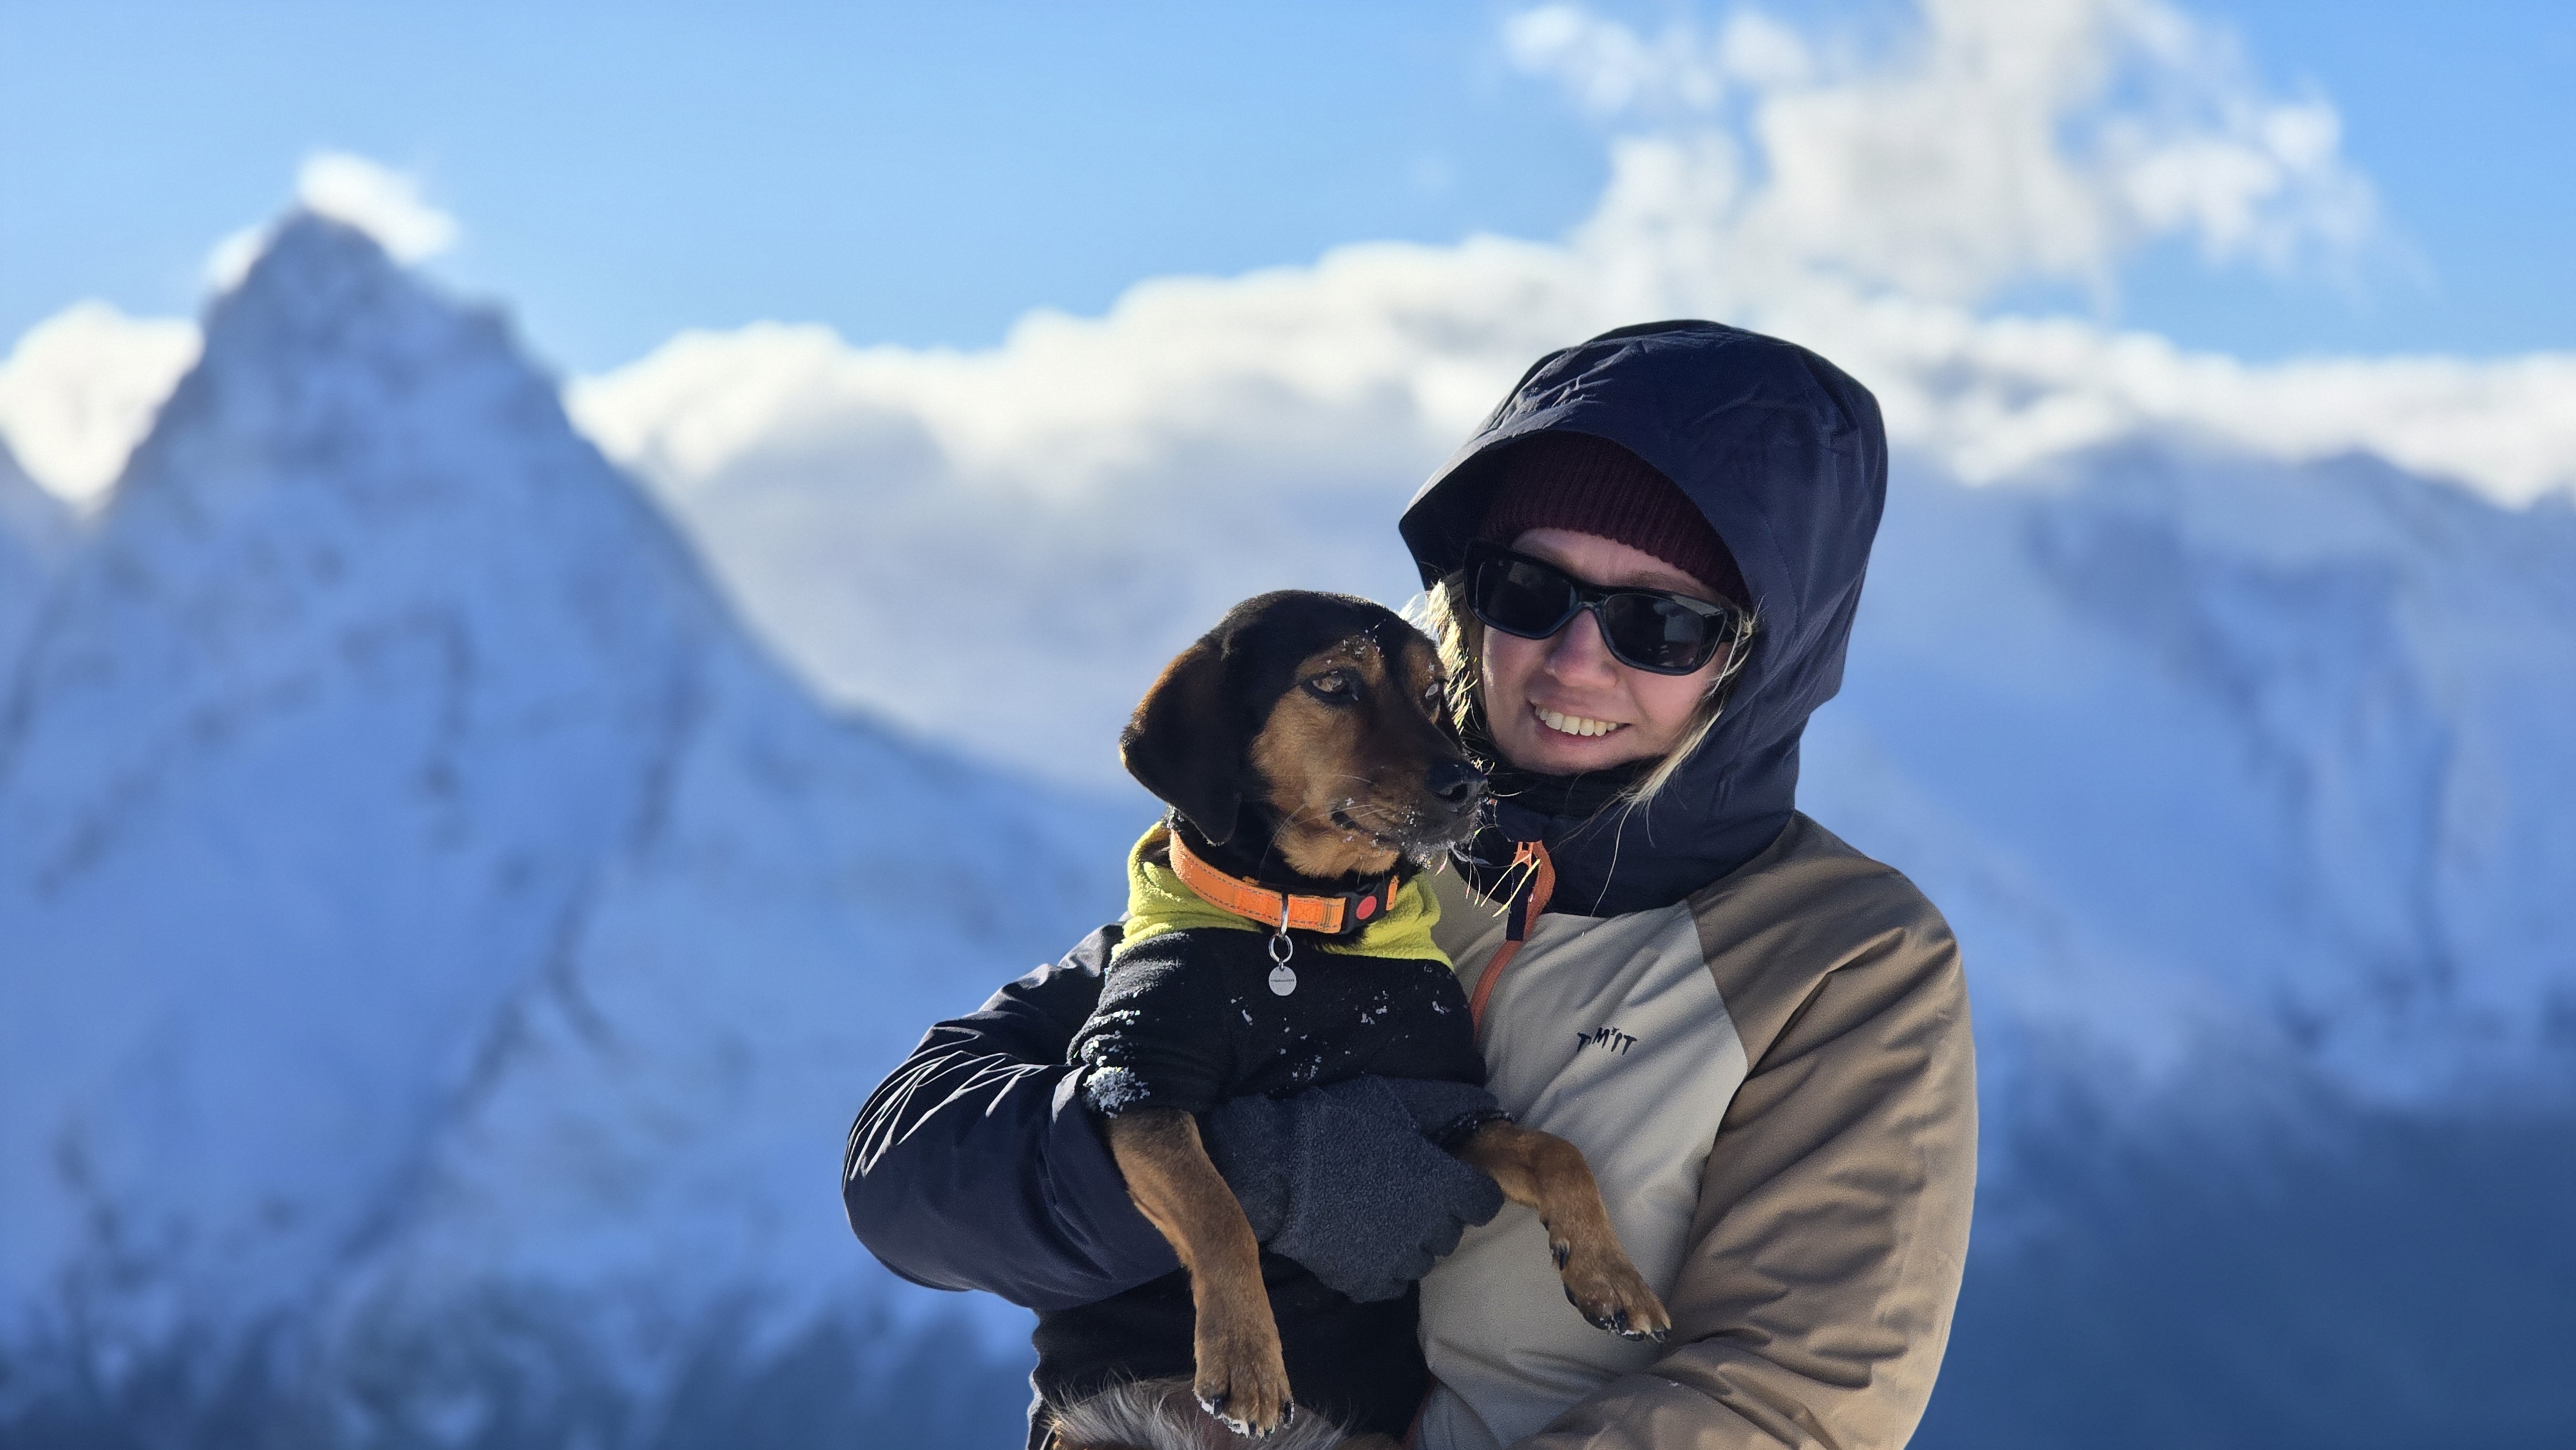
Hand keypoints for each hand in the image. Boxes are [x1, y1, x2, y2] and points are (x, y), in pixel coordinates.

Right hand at [1200, 1076, 1507, 1302]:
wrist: (1276, 1170)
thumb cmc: (1336, 1127)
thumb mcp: (1394, 1101)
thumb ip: (1443, 1108)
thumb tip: (1483, 1110)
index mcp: (1444, 1184)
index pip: (1485, 1203)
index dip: (1470, 1191)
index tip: (1451, 1182)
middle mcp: (1429, 1227)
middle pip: (1452, 1232)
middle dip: (1437, 1216)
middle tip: (1406, 1194)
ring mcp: (1398, 1259)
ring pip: (1424, 1260)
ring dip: (1411, 1242)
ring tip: (1381, 1219)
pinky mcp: (1367, 1282)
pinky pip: (1393, 1283)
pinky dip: (1384, 1268)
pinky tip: (1363, 1242)